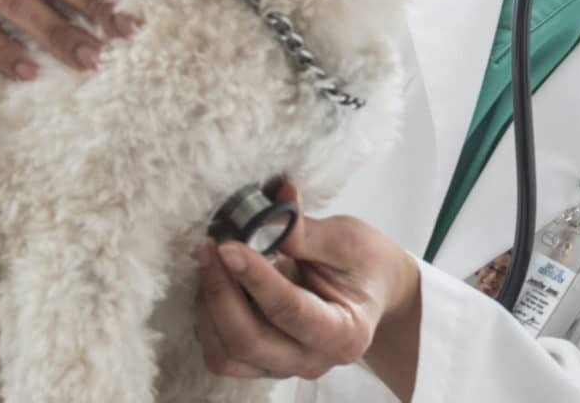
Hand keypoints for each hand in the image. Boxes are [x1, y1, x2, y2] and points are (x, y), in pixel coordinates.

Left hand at [193, 182, 421, 398]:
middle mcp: (313, 360)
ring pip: (227, 356)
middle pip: (249, 342)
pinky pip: (221, 355)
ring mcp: (285, 367)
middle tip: (208, 248)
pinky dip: (207, 322)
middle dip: (220, 292)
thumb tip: (268, 212)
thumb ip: (306, 233)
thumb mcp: (346, 239)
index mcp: (344, 332)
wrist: (371, 287)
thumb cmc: (363, 263)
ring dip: (207, 310)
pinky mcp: (262, 364)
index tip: (228, 246)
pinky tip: (214, 285)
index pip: (289, 311)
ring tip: (209, 264)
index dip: (254, 277)